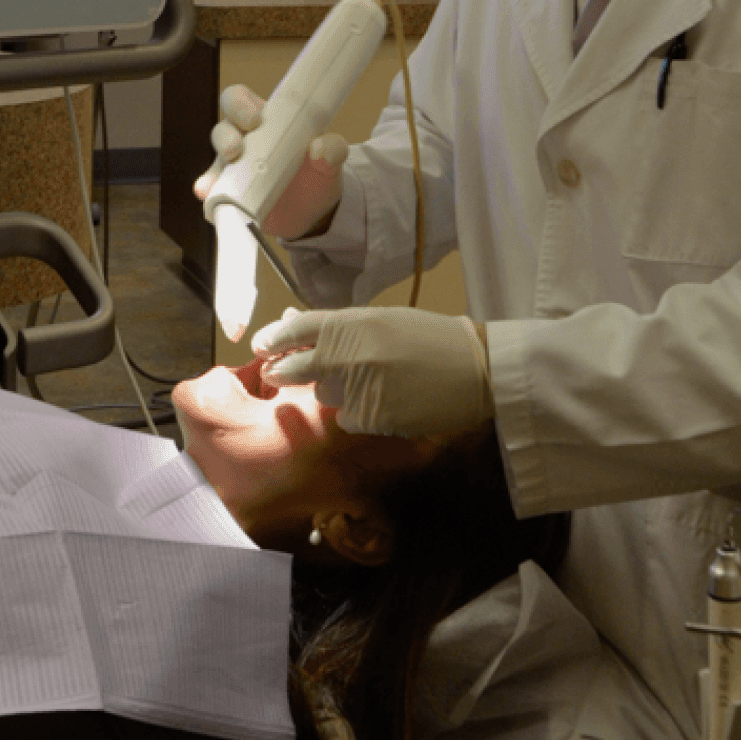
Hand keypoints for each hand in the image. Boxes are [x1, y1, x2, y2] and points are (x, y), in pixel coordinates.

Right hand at [193, 84, 348, 238]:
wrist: (314, 211)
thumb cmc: (317, 175)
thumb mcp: (331, 161)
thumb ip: (334, 150)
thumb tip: (322, 147)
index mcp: (266, 121)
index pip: (241, 100)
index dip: (240, 104)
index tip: (253, 119)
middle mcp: (245, 140)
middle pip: (223, 128)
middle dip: (225, 136)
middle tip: (236, 149)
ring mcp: (234, 168)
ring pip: (216, 160)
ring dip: (214, 167)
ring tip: (218, 180)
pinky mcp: (230, 193)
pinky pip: (213, 189)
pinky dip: (208, 190)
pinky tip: (207, 194)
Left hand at [253, 306, 493, 437]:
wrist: (480, 369)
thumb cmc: (433, 339)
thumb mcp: (385, 320)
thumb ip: (340, 326)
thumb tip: (290, 323)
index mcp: (356, 322)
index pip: (299, 328)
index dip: (274, 338)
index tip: (261, 346)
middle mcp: (352, 353)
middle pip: (296, 368)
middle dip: (283, 371)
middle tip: (279, 373)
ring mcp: (361, 387)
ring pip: (326, 395)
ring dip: (336, 391)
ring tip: (372, 382)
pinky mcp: (373, 417)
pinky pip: (349, 419)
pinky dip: (360, 414)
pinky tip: (387, 403)